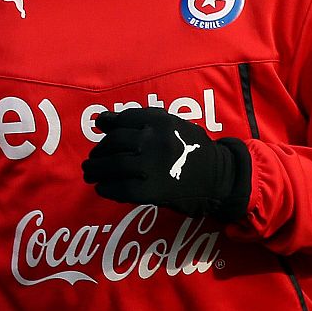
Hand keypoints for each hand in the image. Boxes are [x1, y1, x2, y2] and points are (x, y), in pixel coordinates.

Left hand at [82, 108, 250, 222]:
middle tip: (93, 159)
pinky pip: (121, 188)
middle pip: (114, 143)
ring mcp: (152, 166)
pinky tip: (102, 189)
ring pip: (114, 165)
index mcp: (160, 121)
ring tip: (89, 173)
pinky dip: (107, 188)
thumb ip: (140, 121)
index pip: (123, 120)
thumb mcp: (173, 125)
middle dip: (99, 151)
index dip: (108, 127)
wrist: (221, 178)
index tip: (102, 132)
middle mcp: (154, 141)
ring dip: (96, 170)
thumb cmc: (193, 150)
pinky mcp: (152, 190)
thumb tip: (102, 121)